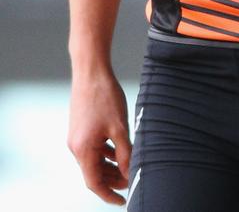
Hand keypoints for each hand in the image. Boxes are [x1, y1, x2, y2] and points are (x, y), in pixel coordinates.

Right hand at [67, 70, 131, 205]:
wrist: (91, 71)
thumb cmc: (105, 96)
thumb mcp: (120, 127)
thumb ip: (125, 153)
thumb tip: (130, 173)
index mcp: (83, 150)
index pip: (94, 183)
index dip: (109, 194)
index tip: (122, 201)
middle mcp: (76, 146)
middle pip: (94, 173)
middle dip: (112, 180)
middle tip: (130, 181)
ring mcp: (76, 137)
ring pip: (94, 160)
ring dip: (109, 166)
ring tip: (127, 167)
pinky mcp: (80, 128)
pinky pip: (92, 148)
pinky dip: (105, 153)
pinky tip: (118, 150)